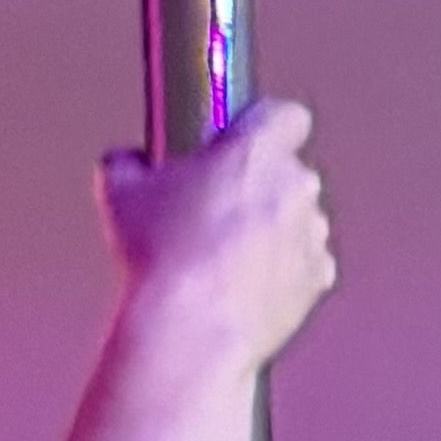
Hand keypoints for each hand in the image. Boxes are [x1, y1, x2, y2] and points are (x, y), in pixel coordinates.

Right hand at [103, 99, 336, 378]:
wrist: (192, 326)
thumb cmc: (161, 255)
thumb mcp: (120, 190)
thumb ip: (131, 161)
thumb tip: (131, 162)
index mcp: (255, 152)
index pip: (286, 115)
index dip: (265, 123)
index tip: (243, 134)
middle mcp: (296, 188)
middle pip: (288, 170)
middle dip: (259, 181)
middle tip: (215, 201)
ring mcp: (313, 234)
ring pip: (299, 217)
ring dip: (273, 225)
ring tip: (223, 250)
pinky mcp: (320, 278)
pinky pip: (306, 261)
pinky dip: (284, 266)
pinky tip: (243, 279)